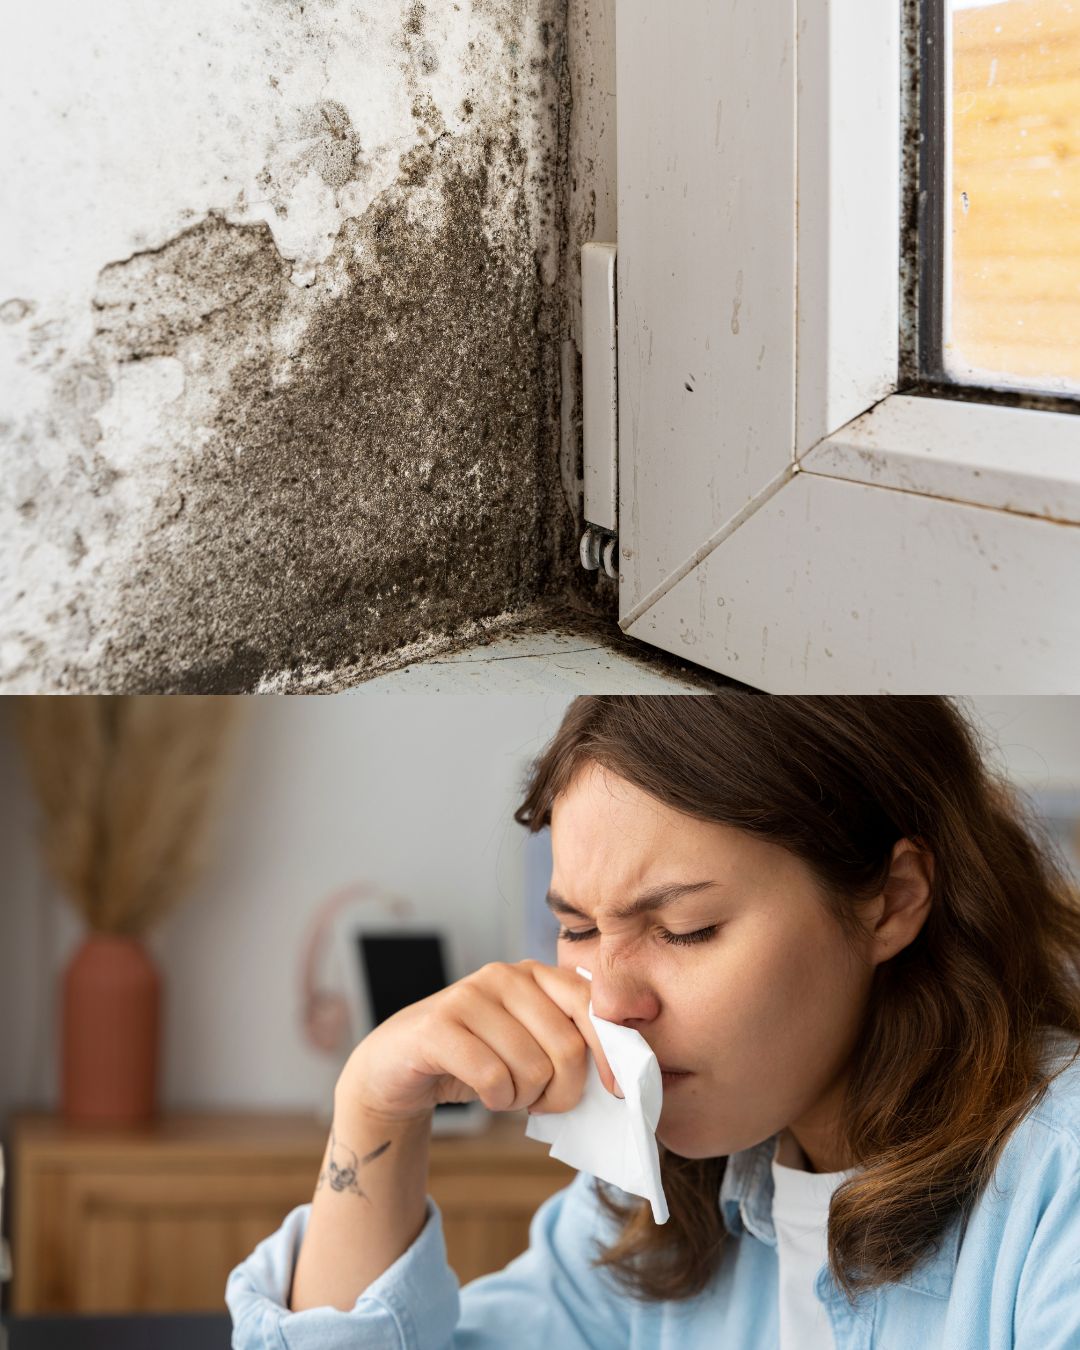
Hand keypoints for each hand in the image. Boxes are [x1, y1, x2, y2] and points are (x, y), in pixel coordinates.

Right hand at [336, 959, 620, 1123]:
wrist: (398, 1066)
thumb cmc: (477, 1058)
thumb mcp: (529, 1044)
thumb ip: (569, 1044)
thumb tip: (620, 1077)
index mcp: (536, 974)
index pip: (591, 1006)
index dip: (611, 1052)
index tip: (616, 1091)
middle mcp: (506, 976)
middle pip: (566, 1048)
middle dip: (561, 1092)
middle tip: (540, 1102)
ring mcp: (470, 995)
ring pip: (532, 1069)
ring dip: (524, 1099)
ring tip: (505, 1092)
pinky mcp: (439, 1025)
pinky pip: (493, 1077)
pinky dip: (497, 1100)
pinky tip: (485, 1093)